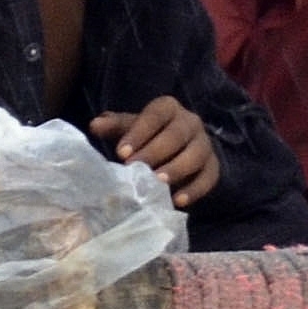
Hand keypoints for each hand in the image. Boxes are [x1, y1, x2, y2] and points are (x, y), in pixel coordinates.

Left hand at [93, 96, 220, 205]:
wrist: (176, 148)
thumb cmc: (148, 136)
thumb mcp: (130, 128)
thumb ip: (115, 126)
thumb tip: (94, 125)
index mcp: (168, 108)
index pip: (155, 116)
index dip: (139, 133)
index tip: (121, 153)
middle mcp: (191, 122)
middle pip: (176, 135)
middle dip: (155, 152)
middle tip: (135, 168)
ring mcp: (205, 145)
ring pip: (195, 155)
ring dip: (176, 169)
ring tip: (158, 183)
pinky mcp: (213, 167)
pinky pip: (209, 177)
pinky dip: (195, 190)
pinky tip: (178, 201)